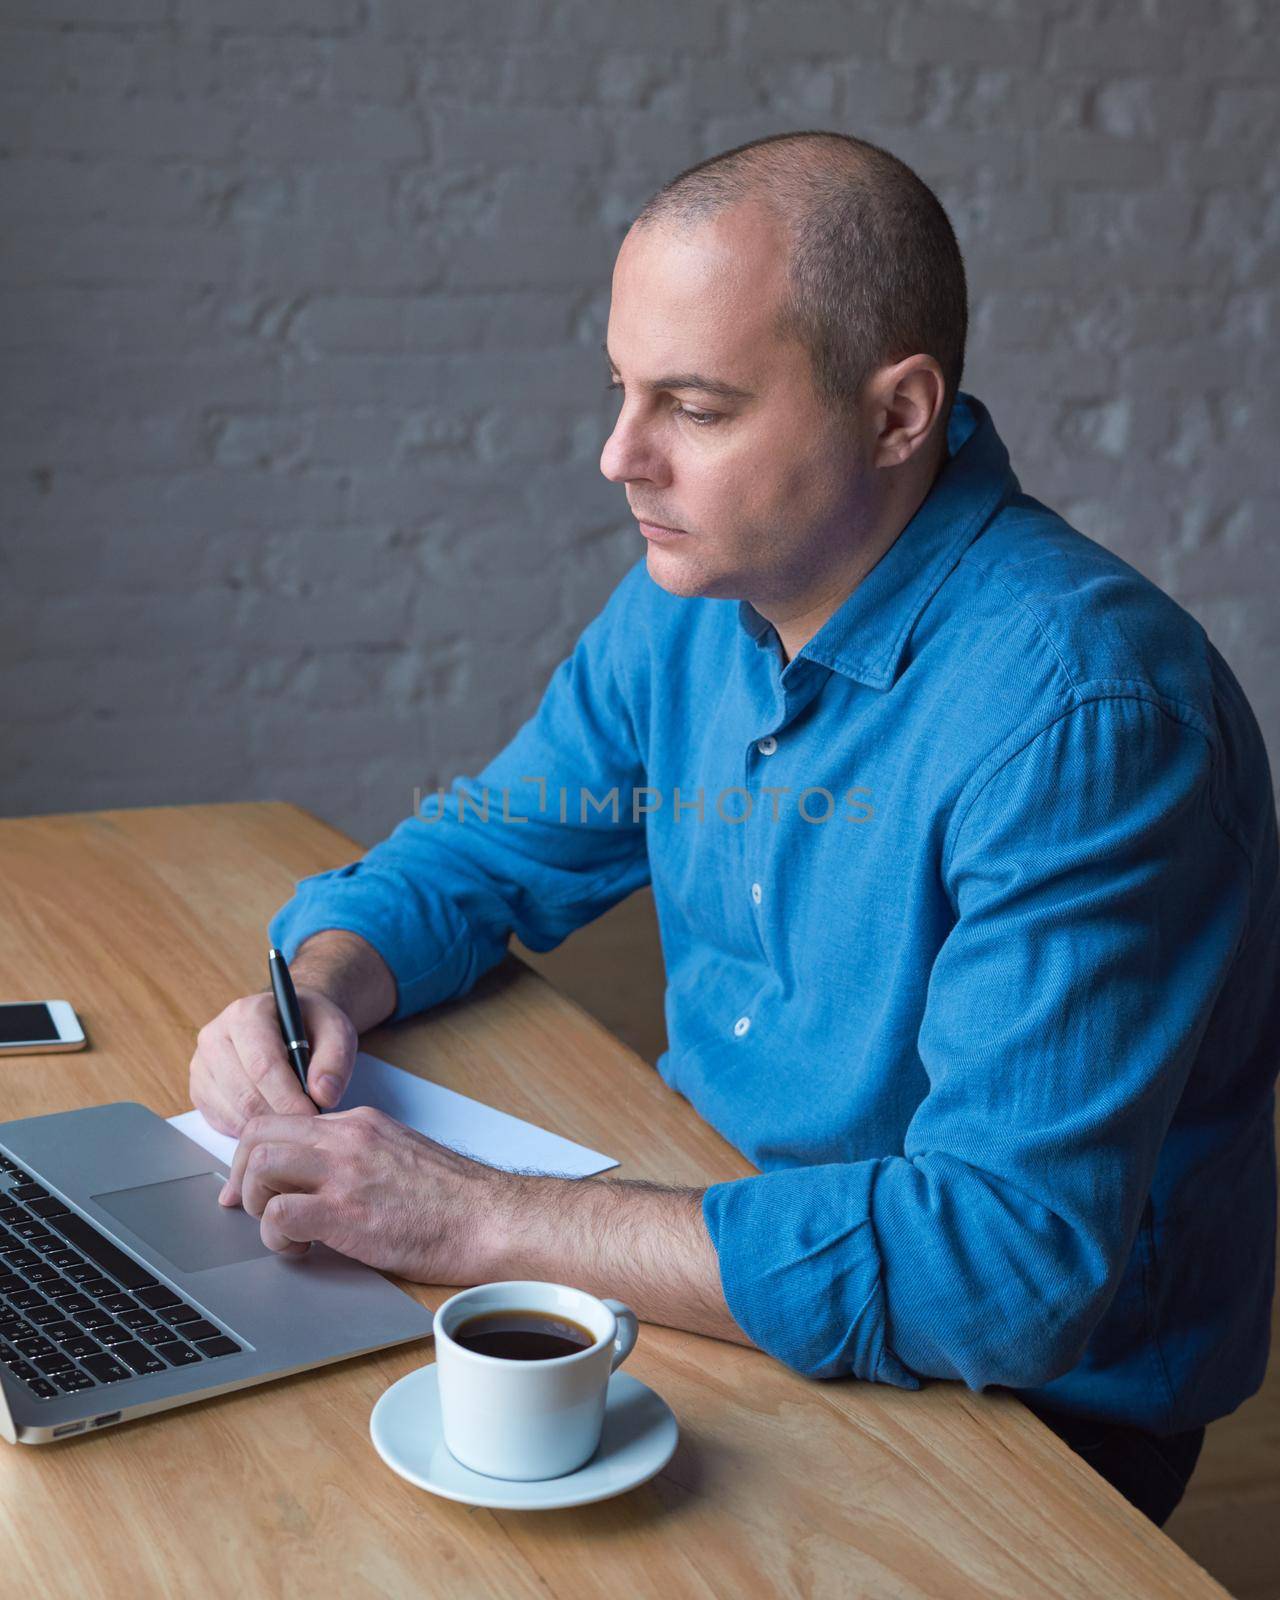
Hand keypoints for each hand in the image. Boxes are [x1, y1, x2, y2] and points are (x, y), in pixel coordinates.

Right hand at [189, 987, 357, 1135]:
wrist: (290, 1024)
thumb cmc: (312, 1025)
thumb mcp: (337, 1030)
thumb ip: (336, 1059)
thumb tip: (324, 1094)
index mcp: (247, 1014)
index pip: (263, 1065)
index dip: (289, 1097)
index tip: (312, 1114)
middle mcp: (215, 1036)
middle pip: (245, 1093)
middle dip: (280, 1116)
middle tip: (306, 1126)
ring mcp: (202, 1065)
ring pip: (233, 1112)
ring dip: (267, 1126)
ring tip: (294, 1122)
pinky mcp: (199, 1090)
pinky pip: (223, 1123)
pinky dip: (251, 1130)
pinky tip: (274, 1120)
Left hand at [217, 1104, 519, 1283]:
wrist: (491, 1219)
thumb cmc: (454, 1200)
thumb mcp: (400, 1156)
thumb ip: (358, 1157)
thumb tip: (319, 1179)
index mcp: (360, 1123)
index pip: (282, 1120)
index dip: (255, 1154)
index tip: (251, 1185)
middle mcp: (347, 1138)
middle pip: (258, 1135)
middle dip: (242, 1176)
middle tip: (250, 1208)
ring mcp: (345, 1172)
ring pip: (260, 1168)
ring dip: (259, 1205)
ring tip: (285, 1231)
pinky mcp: (345, 1212)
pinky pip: (279, 1215)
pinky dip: (277, 1238)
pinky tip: (304, 1250)